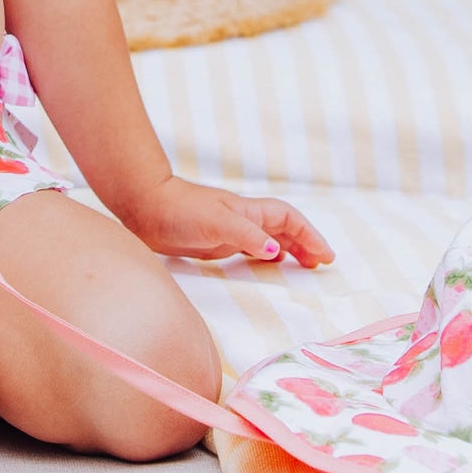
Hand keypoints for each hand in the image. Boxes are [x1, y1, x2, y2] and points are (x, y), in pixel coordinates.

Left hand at [118, 176, 335, 268]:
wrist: (145, 206)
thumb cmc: (180, 211)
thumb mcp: (215, 223)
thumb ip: (246, 236)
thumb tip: (276, 250)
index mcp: (248, 211)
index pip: (289, 220)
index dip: (310, 236)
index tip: (326, 256)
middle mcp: (244, 218)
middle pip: (285, 228)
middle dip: (306, 242)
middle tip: (323, 263)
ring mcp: (231, 229)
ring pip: (271, 237)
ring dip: (290, 248)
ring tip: (305, 265)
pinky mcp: (217, 240)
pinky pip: (252, 247)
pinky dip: (267, 254)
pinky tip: (268, 262)